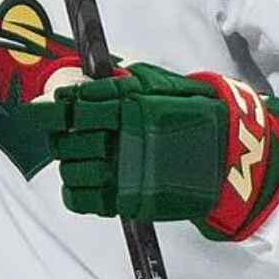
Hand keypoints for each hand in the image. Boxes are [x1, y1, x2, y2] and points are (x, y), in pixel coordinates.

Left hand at [23, 62, 278, 240]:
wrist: (231, 157)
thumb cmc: (193, 115)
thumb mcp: (159, 86)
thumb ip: (120, 83)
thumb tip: (78, 79)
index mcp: (131, 105)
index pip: (75, 106)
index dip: (53, 109)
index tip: (47, 110)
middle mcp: (126, 137)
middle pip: (67, 138)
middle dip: (60, 136)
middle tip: (64, 135)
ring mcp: (127, 171)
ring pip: (71, 169)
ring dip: (68, 163)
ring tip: (78, 159)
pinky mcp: (131, 199)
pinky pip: (82, 199)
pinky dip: (75, 191)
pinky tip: (82, 182)